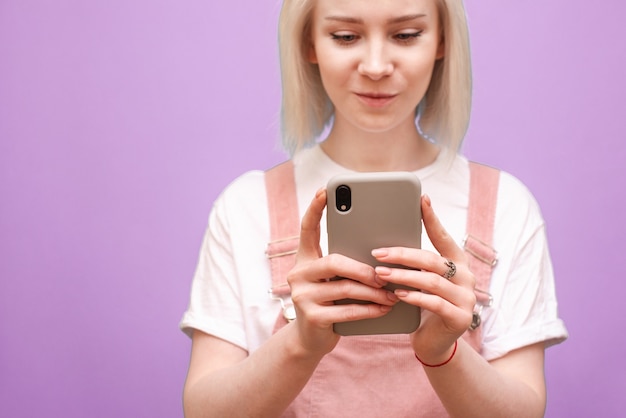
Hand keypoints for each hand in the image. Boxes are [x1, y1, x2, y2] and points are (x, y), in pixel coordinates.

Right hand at [286, 188, 398, 355]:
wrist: (311, 340)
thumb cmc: (330, 304)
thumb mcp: (335, 281)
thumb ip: (348, 265)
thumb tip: (382, 253)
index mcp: (305, 259)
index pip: (307, 229)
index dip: (315, 209)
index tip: (324, 190)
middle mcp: (298, 274)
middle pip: (333, 261)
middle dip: (363, 268)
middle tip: (384, 274)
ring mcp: (302, 296)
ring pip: (344, 288)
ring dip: (373, 292)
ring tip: (392, 295)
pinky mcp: (311, 317)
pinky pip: (347, 310)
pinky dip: (370, 310)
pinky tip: (384, 309)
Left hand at [371, 194, 475, 364]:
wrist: (433, 343)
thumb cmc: (421, 306)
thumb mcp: (419, 281)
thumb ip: (413, 264)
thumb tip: (384, 242)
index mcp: (457, 262)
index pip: (444, 236)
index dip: (432, 218)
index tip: (421, 199)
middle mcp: (466, 277)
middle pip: (431, 259)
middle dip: (402, 254)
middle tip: (377, 253)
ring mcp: (466, 298)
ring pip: (431, 280)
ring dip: (402, 276)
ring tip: (380, 274)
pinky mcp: (460, 318)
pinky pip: (434, 303)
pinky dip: (413, 297)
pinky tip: (396, 294)